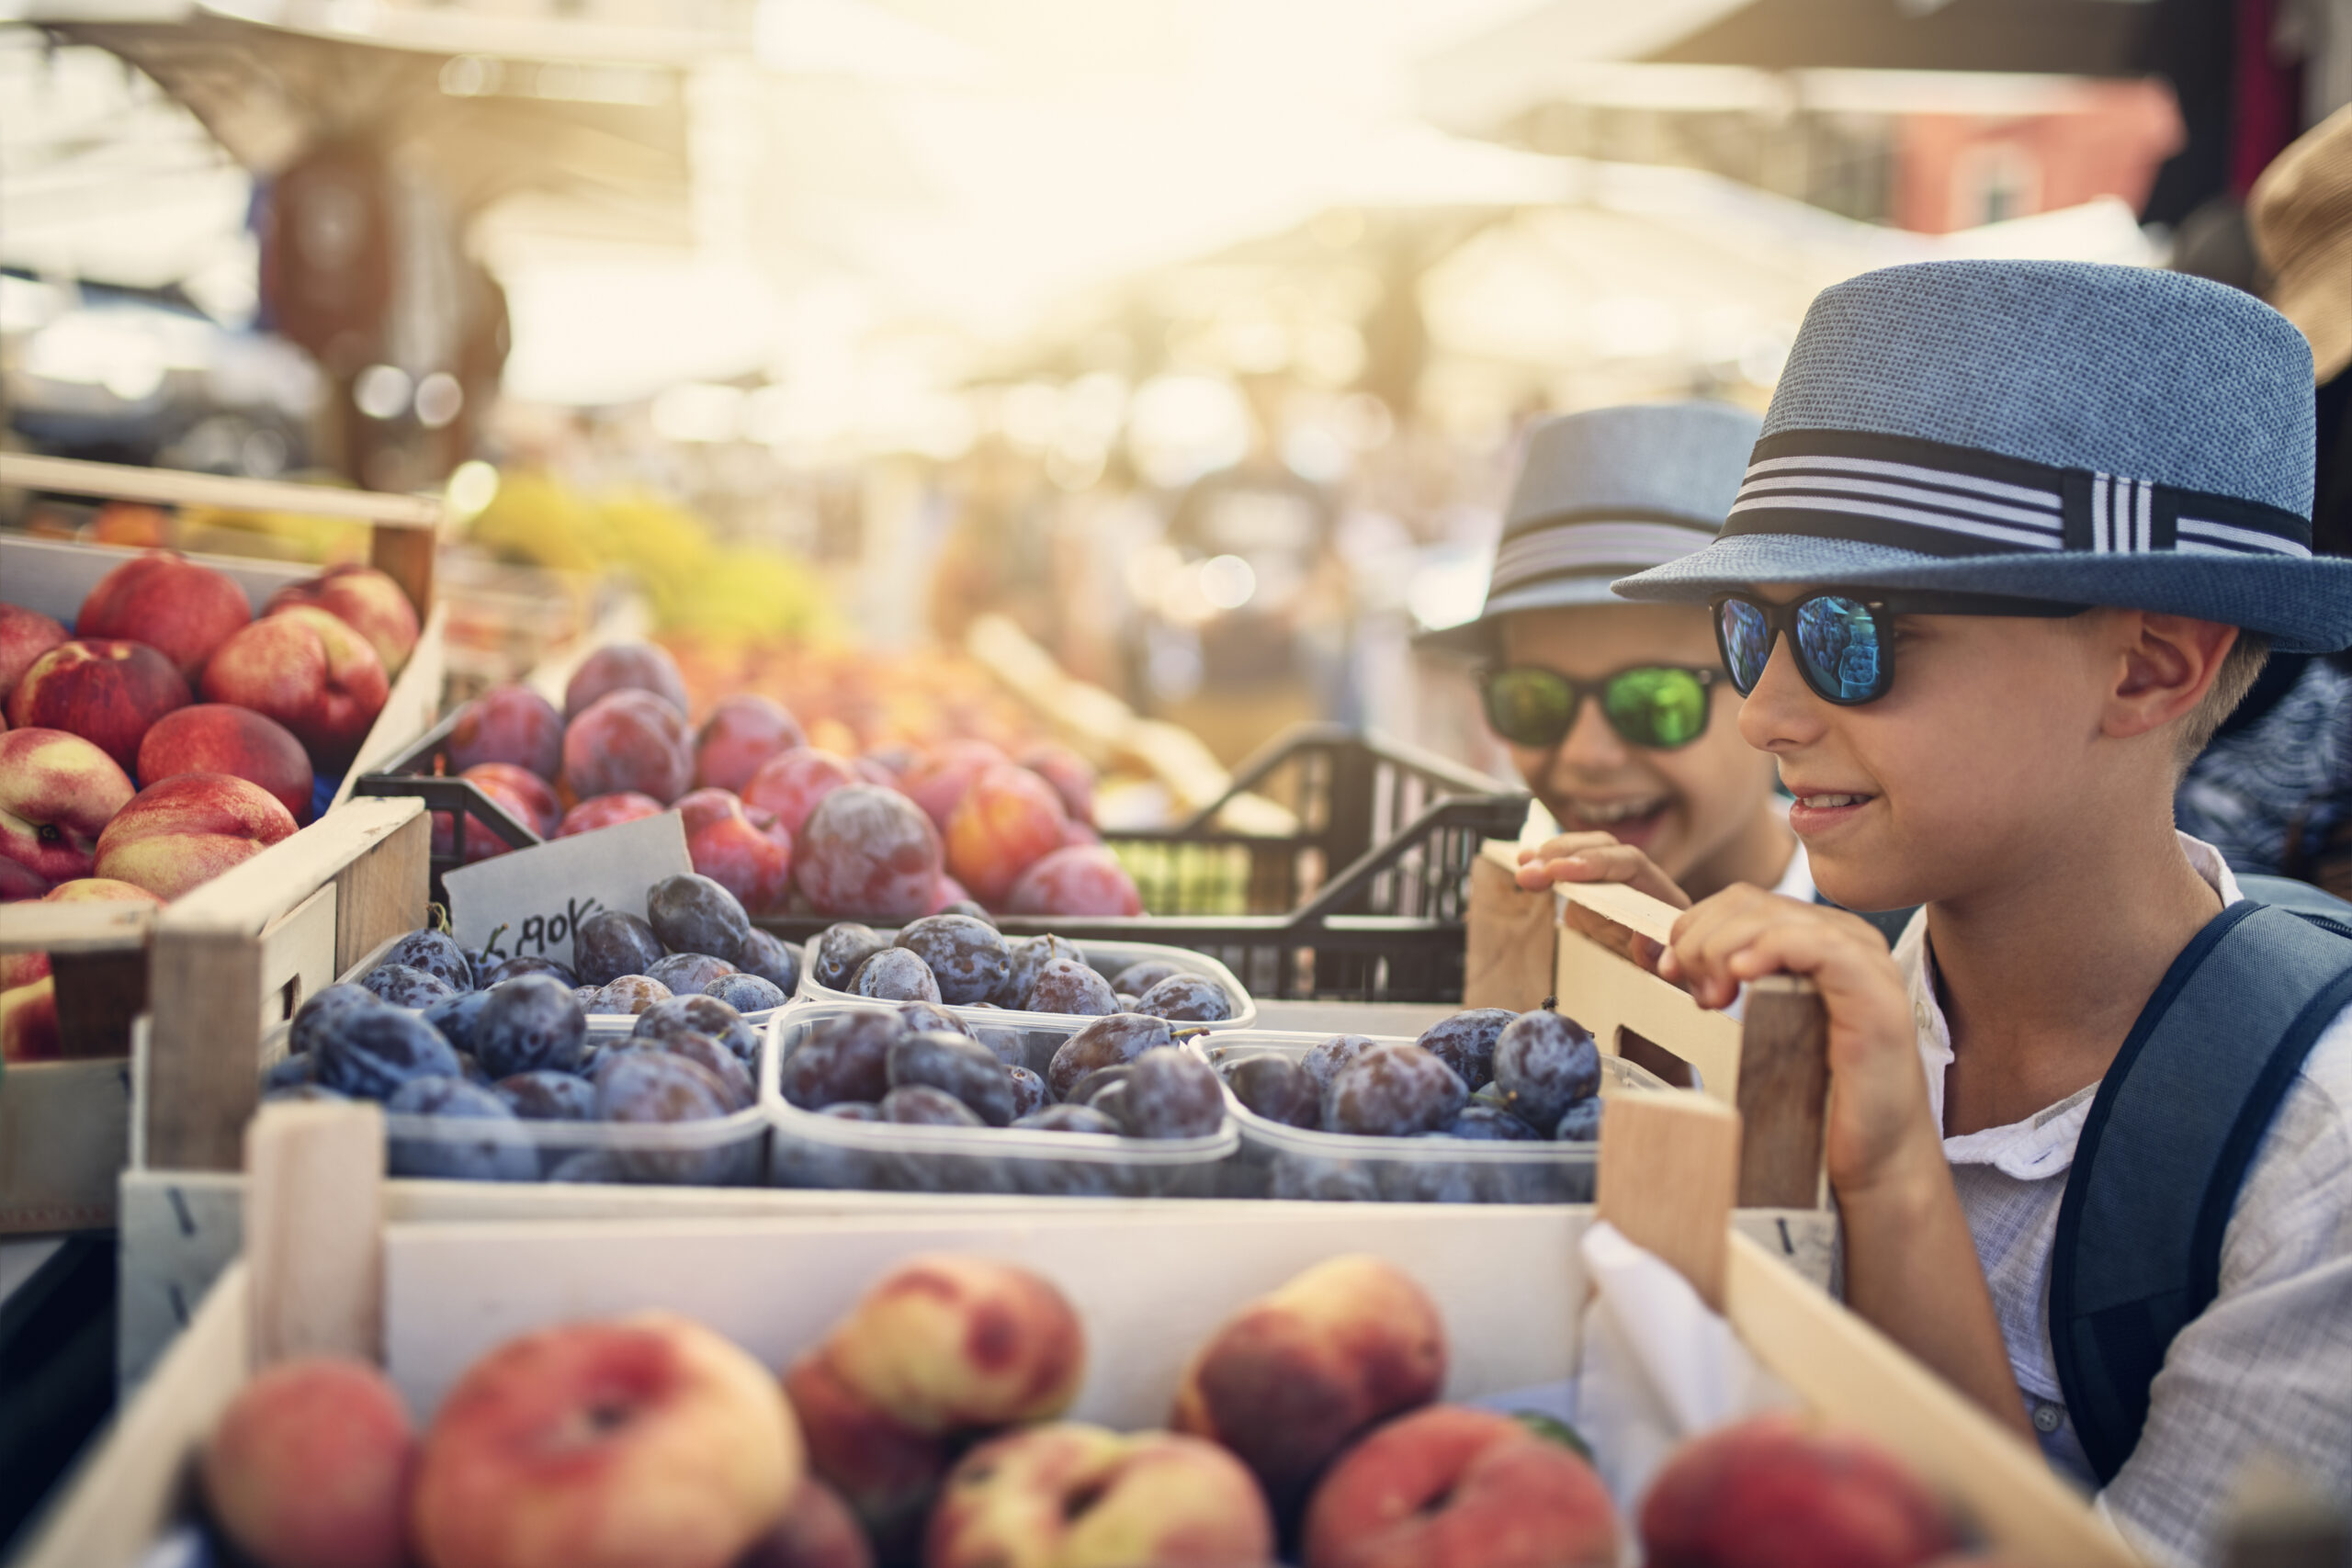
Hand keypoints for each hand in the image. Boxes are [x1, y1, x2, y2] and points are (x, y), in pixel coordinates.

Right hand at [1516, 832, 1690, 971]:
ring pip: (1583, 852)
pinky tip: (1524, 862)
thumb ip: (1656, 958)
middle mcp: (1639, 883)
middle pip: (1602, 847)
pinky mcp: (1590, 897)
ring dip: (1550, 856)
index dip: (1594, 862)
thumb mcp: (1667, 977)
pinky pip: (1568, 871)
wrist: (1659, 996)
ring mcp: (1613, 887)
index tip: (1560, 870)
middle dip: (1564, 853)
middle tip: (1529, 870)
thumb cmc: (1665, 986)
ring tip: (1522, 867)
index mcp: (1662, 898)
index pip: (1629, 862)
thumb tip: (1641, 937)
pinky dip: (1545, 865)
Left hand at [1659, 887, 1942, 1199]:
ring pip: (1775, 918)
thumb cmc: (1815, 1095)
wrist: (1873, 1155)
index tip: (1668, 972)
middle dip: (1702, 940)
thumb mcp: (1756, 1024)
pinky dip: (1768, 950)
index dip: (1694, 927)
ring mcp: (1866, 962)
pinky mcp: (1876, 993)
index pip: (1741, 900)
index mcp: (1818, 939)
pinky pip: (1818, 945)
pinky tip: (1740, 977)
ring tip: (1713, 998)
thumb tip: (1660, 954)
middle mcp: (1846, 939)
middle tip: (1691, 992)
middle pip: (1750, 902)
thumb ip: (1721, 981)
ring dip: (1723, 950)